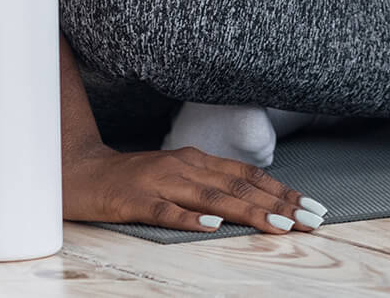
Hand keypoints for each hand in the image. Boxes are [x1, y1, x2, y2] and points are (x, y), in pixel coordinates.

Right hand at [63, 141, 323, 233]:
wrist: (77, 172)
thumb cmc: (131, 180)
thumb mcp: (176, 177)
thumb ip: (208, 185)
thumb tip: (253, 200)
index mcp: (196, 161)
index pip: (248, 175)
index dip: (282, 190)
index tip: (312, 207)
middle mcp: (183, 167)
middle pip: (238, 186)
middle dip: (279, 203)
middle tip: (310, 220)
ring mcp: (159, 182)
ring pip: (211, 197)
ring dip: (248, 211)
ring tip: (279, 225)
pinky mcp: (134, 200)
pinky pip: (164, 211)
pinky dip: (189, 219)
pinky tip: (210, 229)